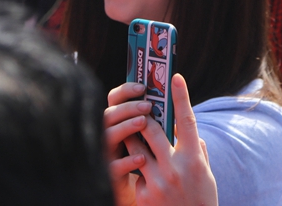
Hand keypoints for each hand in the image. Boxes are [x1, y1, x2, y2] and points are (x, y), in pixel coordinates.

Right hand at [104, 82, 151, 205]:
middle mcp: (112, 136)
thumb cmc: (158, 166)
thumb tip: (174, 109)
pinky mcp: (112, 177)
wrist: (153, 196)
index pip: (116, 100)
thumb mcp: (159, 142)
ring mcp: (110, 155)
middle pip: (109, 114)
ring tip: (143, 122)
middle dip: (128, 107)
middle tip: (147, 106)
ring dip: (125, 127)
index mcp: (122, 123)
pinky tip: (142, 158)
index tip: (143, 86)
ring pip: (107, 135)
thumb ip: (161, 127)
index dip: (126, 90)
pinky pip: (113, 166)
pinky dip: (126, 160)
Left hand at [117, 75, 218, 205]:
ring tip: (132, 132)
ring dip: (133, 138)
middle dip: (143, 116)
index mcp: (194, 159)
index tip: (175, 77)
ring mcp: (158, 182)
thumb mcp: (205, 173)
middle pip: (152, 130)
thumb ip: (195, 149)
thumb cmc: (201, 200)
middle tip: (140, 106)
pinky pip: (136, 172)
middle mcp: (176, 168)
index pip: (187, 120)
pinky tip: (141, 174)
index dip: (181, 96)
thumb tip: (184, 129)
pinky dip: (138, 170)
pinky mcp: (144, 195)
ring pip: (136, 148)